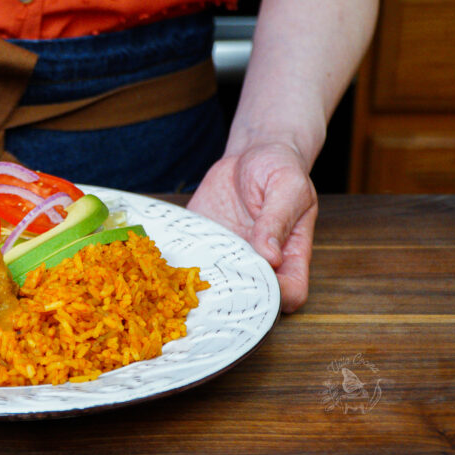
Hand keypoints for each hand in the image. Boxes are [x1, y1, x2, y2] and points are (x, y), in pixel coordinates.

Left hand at [186, 143, 317, 312]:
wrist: (251, 155)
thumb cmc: (279, 169)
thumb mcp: (286, 187)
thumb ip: (277, 220)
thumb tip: (271, 256)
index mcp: (289, 254)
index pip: (290, 292)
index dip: (277, 297)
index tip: (257, 283)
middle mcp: (258, 261)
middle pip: (250, 298)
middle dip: (232, 299)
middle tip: (213, 284)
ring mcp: (229, 255)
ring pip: (216, 286)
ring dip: (200, 286)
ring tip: (185, 277)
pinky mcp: (205, 243)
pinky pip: (191, 261)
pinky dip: (178, 263)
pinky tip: (165, 256)